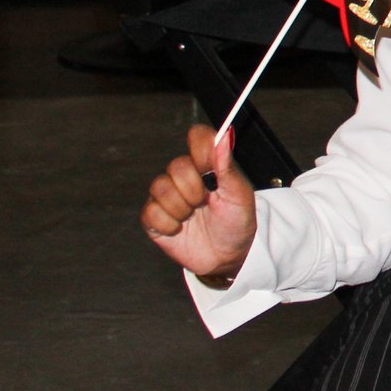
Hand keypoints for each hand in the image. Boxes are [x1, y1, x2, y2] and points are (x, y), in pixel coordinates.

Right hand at [141, 124, 255, 280]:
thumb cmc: (237, 222)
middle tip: (205, 203)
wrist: (229, 256)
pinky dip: (168, 224)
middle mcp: (183, 177)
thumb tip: (225, 135)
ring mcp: (167, 197)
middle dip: (194, 188)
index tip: (209, 167)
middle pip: (176, 165)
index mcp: (207, 165)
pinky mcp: (153, 219)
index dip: (201, 149)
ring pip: (160, 187)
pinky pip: (150, 212)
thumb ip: (227, 165)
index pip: (198, 137)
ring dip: (181, 207)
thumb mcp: (239, 194)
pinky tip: (180, 229)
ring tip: (194, 217)